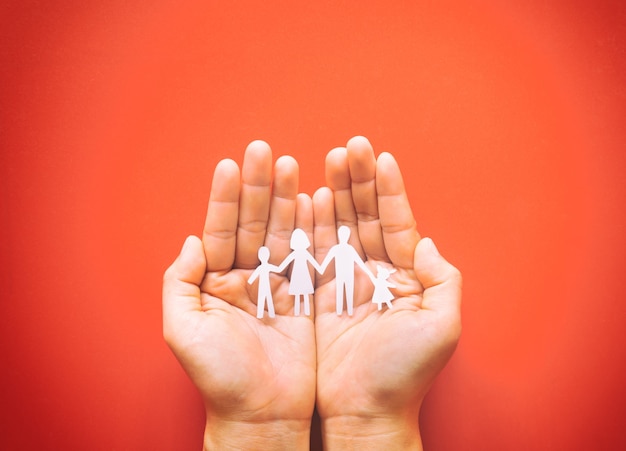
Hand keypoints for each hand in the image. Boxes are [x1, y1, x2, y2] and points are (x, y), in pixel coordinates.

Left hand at [162, 141, 315, 449]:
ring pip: (282, 232)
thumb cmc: (220, 377)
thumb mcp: (184, 329)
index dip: (224, 197)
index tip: (231, 164)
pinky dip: (312, 227)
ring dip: (286, 198)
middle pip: (253, 222)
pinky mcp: (305, 296)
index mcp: (215, 282)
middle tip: (264, 151)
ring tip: (290, 165)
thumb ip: (180, 282)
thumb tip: (192, 241)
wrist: (263, 412)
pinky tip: (313, 200)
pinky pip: (309, 255)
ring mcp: (277, 284)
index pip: (220, 228)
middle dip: (257, 186)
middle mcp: (246, 277)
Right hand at [313, 137, 461, 448]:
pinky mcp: (317, 294)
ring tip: (327, 161)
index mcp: (405, 276)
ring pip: (338, 226)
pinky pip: (312, 251)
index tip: (380, 157)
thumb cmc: (404, 374)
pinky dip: (310, 224)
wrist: (363, 410)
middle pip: (364, 216)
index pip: (396, 222)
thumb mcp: (441, 326)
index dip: (388, 190)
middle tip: (348, 148)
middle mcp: (375, 273)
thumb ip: (443, 280)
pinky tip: (307, 198)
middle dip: (357, 181)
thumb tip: (428, 243)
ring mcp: (344, 281)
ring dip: (333, 193)